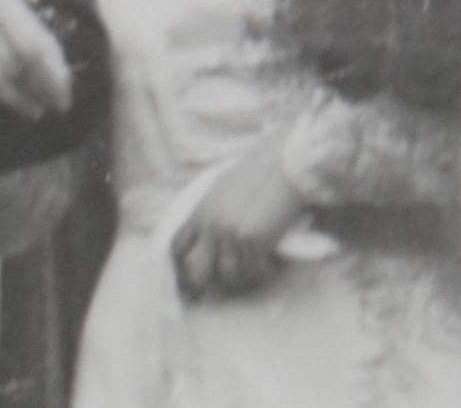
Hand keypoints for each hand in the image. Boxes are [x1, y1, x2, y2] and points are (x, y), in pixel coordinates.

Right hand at [0, 0, 71, 119]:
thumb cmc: (1, 9)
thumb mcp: (24, 15)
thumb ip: (43, 45)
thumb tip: (62, 89)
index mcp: (3, 1)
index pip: (31, 47)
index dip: (48, 78)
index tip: (63, 100)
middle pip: (11, 66)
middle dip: (35, 91)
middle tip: (50, 106)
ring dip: (15, 100)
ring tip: (33, 109)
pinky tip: (7, 101)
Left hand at [171, 136, 306, 300]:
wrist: (283, 165)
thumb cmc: (258, 176)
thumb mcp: (223, 191)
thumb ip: (211, 214)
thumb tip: (208, 240)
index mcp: (201, 211)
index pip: (178, 246)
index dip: (177, 267)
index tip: (184, 282)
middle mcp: (212, 224)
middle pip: (198, 269)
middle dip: (203, 285)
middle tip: (214, 294)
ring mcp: (231, 233)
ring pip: (229, 274)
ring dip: (243, 277)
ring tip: (256, 270)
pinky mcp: (254, 239)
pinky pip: (255, 269)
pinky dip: (264, 270)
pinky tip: (274, 264)